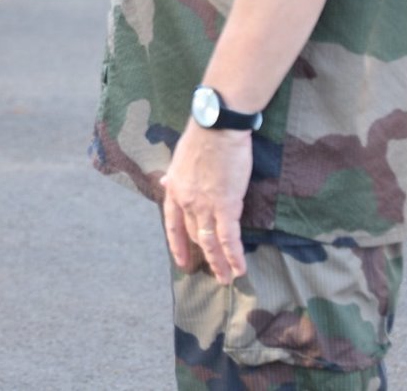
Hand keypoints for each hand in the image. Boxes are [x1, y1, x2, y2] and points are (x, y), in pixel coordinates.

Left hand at [160, 122, 252, 283]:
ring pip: (211, 242)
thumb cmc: (201, 137)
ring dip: (220, 263)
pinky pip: (229, 238)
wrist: (216, 128)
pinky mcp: (226, 206)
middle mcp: (186, 202)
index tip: (181, 260)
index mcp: (174, 190)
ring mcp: (205, 206)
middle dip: (205, 256)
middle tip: (214, 273)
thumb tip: (166, 181)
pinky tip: (240, 268)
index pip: (172, 225)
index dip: (177, 245)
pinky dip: (234, 256)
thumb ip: (176, 175)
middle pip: (196, 236)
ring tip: (226, 278)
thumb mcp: (180, 158)